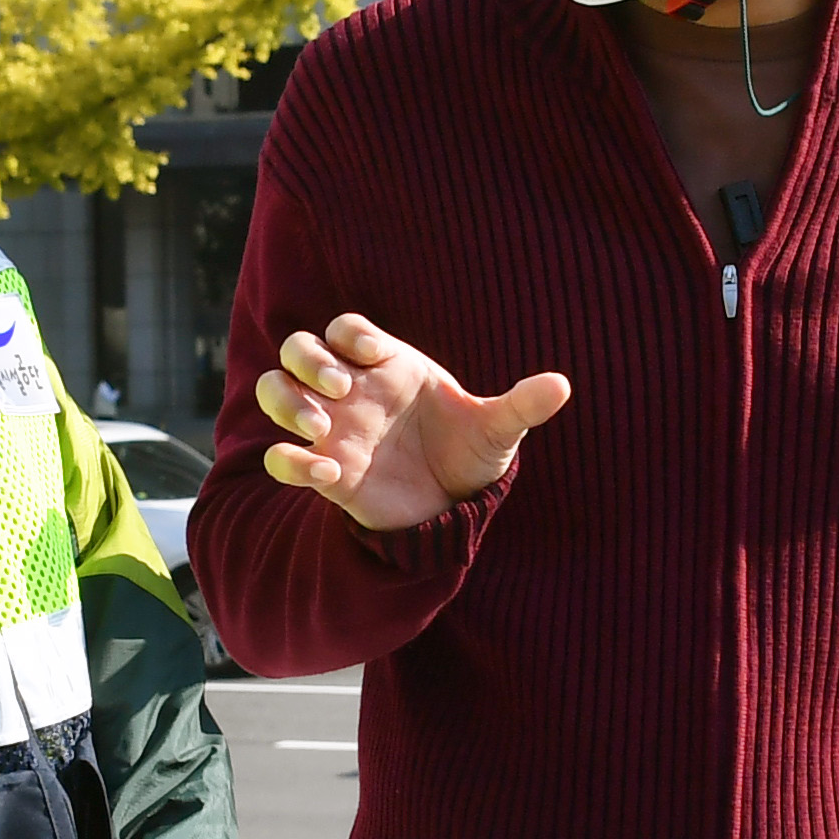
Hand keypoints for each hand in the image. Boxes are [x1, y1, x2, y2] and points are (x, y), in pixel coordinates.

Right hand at [253, 316, 570, 533]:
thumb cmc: (470, 456)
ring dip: (287, 402)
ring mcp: (332, 429)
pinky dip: (291, 461)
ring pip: (275, 390)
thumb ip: (521, 406)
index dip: (352, 335)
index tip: (377, 358)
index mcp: (387, 367)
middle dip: (309, 361)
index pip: (344, 328)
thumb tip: (563, 385)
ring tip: (323, 427)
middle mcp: (350, 392)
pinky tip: (328, 474)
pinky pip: (280, 458)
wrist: (451, 510)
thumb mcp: (497, 431)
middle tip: (343, 390)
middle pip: (297, 348)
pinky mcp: (323, 472)